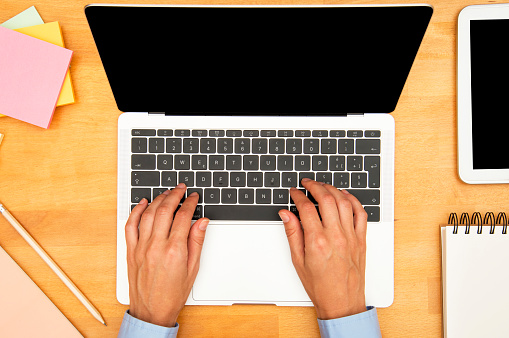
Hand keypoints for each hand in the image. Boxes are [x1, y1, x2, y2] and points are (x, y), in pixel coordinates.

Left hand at [124, 183, 208, 326]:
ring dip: (157, 199)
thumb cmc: (172, 294)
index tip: (193, 197)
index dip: (190, 203)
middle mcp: (156, 246)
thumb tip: (201, 222)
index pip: (183, 217)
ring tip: (166, 193)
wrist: (151, 312)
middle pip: (164, 210)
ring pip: (148, 214)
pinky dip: (136, 211)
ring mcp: (141, 247)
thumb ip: (196, 242)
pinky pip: (130, 225)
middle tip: (181, 189)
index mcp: (174, 251)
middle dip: (174, 195)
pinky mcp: (131, 251)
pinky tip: (142, 204)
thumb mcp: (193, 269)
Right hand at [278, 178, 366, 319]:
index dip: (298, 195)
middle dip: (315, 186)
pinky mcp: (361, 239)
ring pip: (344, 202)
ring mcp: (351, 237)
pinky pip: (360, 213)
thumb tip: (286, 214)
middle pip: (326, 199)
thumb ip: (293, 234)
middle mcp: (336, 236)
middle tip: (307, 183)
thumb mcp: (298, 261)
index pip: (306, 208)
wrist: (342, 303)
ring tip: (323, 186)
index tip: (294, 192)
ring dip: (332, 190)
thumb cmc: (320, 286)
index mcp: (317, 242)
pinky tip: (345, 196)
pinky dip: (353, 200)